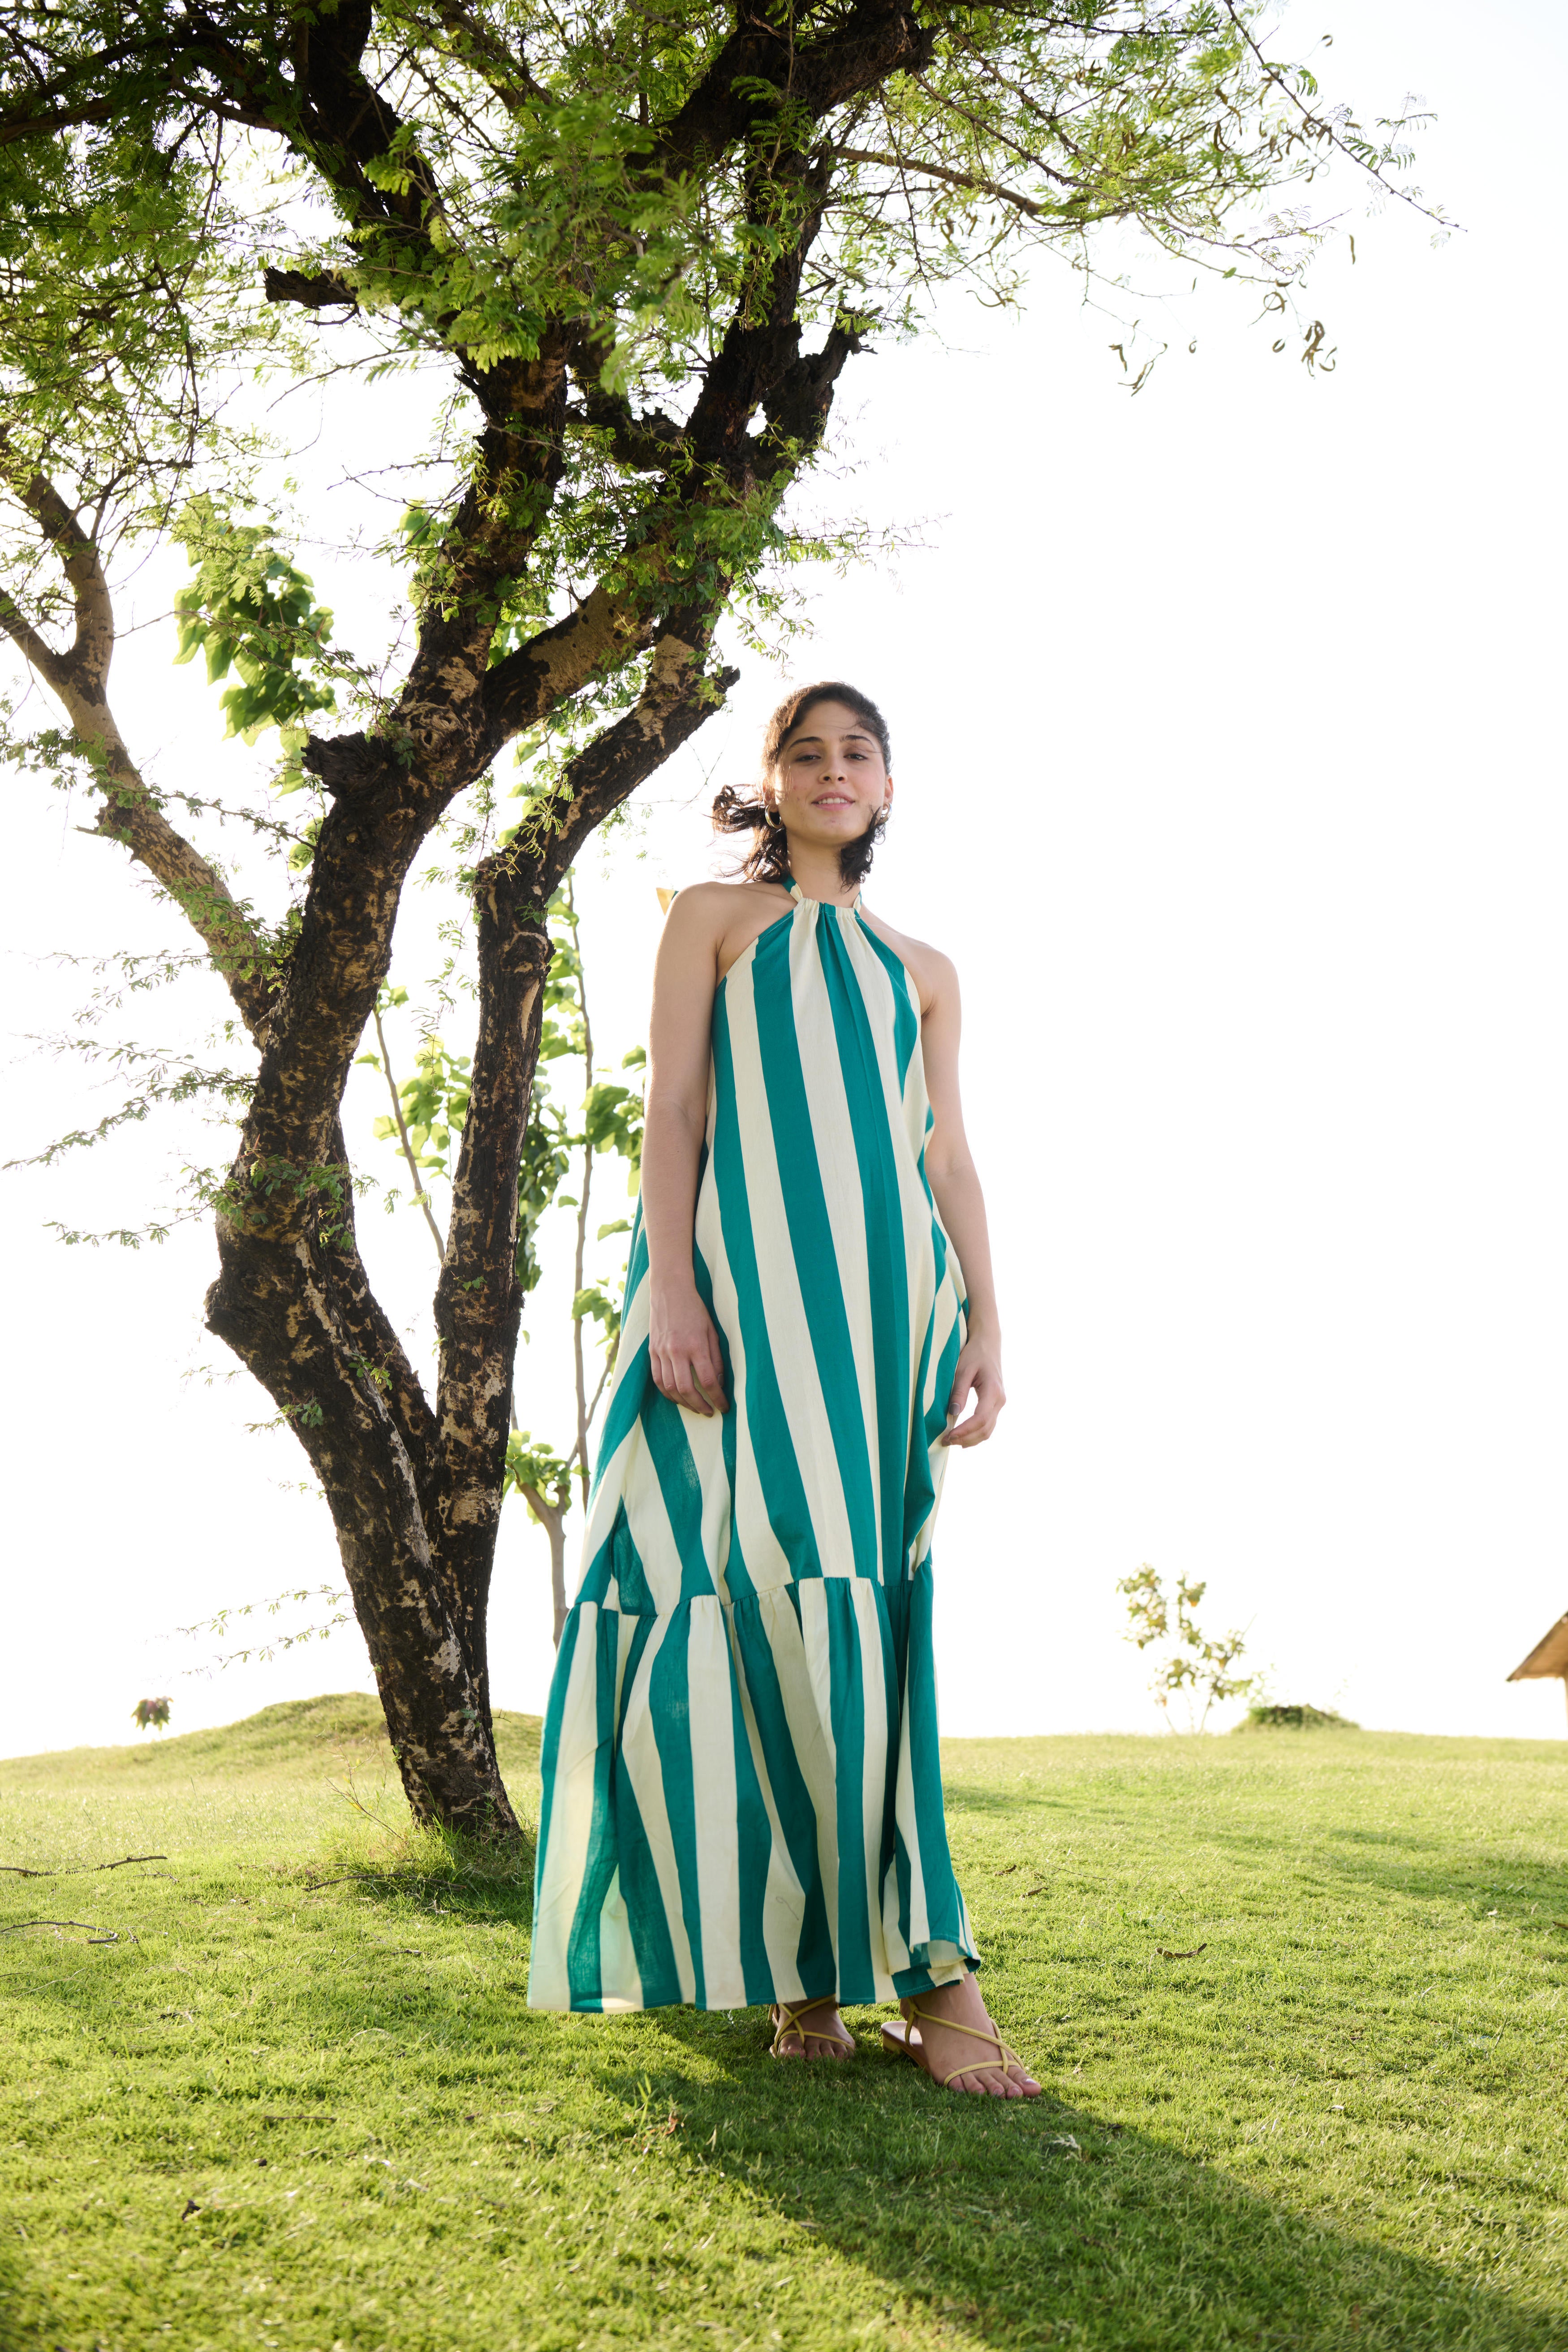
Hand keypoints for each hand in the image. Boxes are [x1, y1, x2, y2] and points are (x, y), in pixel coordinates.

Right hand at [649, 1284, 729, 1415]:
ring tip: (695, 1407)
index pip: (708, 1380)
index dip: (717, 1398)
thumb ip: (716, 1359)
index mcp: (696, 1345)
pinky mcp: (652, 1352)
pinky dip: (667, 1393)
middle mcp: (677, 1351)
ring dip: (683, 1403)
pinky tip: (677, 1398)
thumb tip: (718, 1383)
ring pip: (669, 1388)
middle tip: (709, 1412)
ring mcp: (661, 1352)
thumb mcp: (712, 1331)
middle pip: (687, 1389)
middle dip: (700, 1405)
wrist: (670, 1291)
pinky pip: (657, 1379)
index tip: (724, 1407)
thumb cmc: (695, 1310)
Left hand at [941, 1336, 1003, 1446]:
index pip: (981, 1418)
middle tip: (945, 1441)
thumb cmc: (975, 1354)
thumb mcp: (962, 1370)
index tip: (949, 1435)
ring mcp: (1000, 1403)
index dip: (965, 1431)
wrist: (988, 1344)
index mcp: (993, 1391)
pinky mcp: (995, 1404)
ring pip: (989, 1430)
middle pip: (986, 1429)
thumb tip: (953, 1412)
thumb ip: (959, 1391)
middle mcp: (1000, 1400)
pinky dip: (976, 1434)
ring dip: (971, 1439)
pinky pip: (988, 1425)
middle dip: (966, 1439)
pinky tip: (963, 1437)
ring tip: (951, 1441)